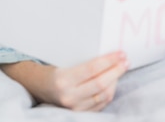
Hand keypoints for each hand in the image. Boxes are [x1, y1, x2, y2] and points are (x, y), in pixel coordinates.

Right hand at [0, 52, 128, 111]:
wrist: (38, 86)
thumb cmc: (52, 68)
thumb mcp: (62, 60)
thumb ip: (82, 58)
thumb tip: (107, 50)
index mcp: (62, 79)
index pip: (92, 69)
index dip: (109, 61)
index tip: (120, 53)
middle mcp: (68, 96)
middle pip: (101, 84)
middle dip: (116, 70)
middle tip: (126, 60)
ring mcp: (74, 108)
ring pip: (104, 95)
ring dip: (115, 81)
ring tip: (121, 69)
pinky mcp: (79, 113)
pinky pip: (101, 104)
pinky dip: (109, 91)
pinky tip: (113, 81)